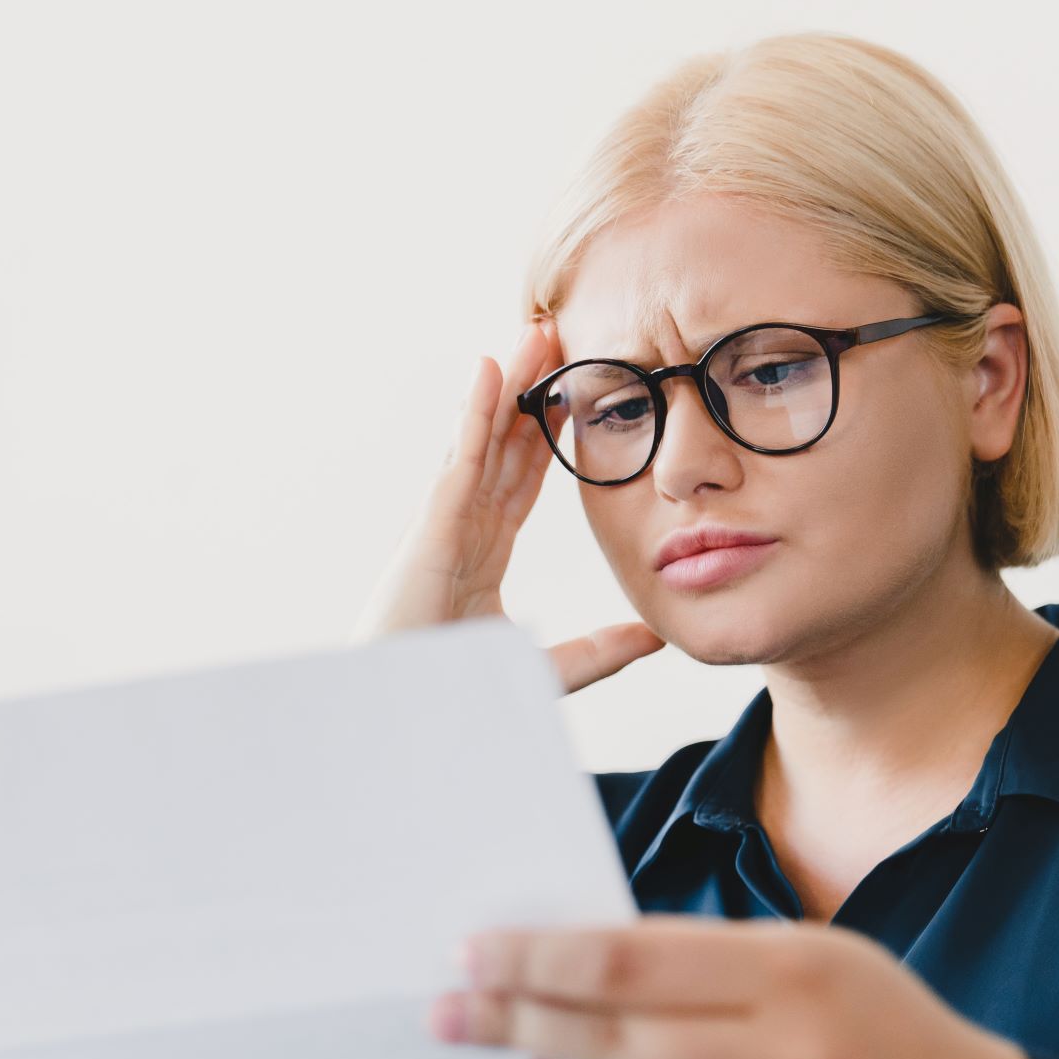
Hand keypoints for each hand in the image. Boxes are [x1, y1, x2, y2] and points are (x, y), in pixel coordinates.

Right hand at [353, 316, 663, 694]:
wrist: (403, 725)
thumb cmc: (450, 699)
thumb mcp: (547, 670)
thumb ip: (600, 651)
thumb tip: (655, 636)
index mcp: (481, 553)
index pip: (522, 479)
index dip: (547, 434)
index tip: (576, 393)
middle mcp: (461, 528)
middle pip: (502, 445)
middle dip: (530, 392)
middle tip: (558, 337)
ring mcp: (443, 524)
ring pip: (483, 438)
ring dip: (509, 384)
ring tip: (535, 333)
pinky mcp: (430, 529)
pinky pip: (459, 460)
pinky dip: (475, 413)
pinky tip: (492, 368)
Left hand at [426, 915, 1042, 1058]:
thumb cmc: (891, 1039)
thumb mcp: (822, 963)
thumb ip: (715, 962)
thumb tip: (582, 961)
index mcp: (791, 972)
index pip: (625, 958)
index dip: (536, 958)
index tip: (474, 953)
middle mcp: (780, 1057)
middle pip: (605, 1036)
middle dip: (511, 1021)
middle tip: (447, 1014)